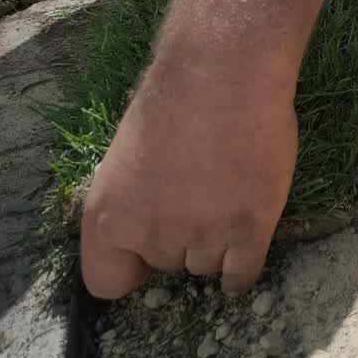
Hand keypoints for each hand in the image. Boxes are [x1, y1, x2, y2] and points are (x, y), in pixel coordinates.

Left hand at [80, 61, 296, 297]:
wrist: (224, 75)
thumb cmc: (176, 103)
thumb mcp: (128, 160)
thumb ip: (136, 203)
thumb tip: (153, 224)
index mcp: (108, 217)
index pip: (107, 281)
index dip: (133, 265)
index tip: (149, 249)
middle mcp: (152, 234)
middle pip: (169, 266)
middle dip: (183, 240)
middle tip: (200, 199)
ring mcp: (204, 235)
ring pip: (207, 266)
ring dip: (217, 243)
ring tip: (228, 200)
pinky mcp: (250, 230)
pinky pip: (242, 275)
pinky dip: (241, 272)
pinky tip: (244, 252)